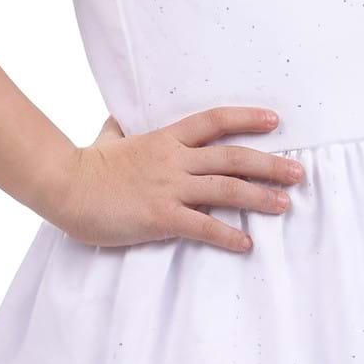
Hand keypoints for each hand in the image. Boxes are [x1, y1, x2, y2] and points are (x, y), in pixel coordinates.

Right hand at [54, 106, 306, 252]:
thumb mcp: (108, 139)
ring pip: (226, 189)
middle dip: (270, 164)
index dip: (247, 119)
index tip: (275, 122)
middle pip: (233, 157)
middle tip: (299, 172)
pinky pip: (203, 227)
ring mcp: (169, 188)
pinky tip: (246, 244)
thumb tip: (118, 121)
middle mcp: (174, 160)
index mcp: (165, 139)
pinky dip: (227, 236)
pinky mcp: (161, 217)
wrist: (64, 186)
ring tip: (285, 205)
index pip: (214, 121)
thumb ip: (120, 130)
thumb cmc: (85, 165)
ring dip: (260, 198)